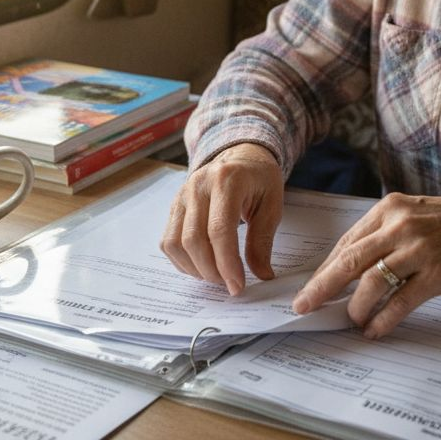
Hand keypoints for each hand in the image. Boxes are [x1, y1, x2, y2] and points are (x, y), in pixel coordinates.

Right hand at [160, 142, 283, 294]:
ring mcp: (181, 195)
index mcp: (227, 180)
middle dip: (211, 270)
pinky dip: (182, 261)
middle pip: (194, 239)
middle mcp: (198, 186)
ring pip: (175, 242)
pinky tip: (201, 266)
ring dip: (194, 268)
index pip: (220, 230)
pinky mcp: (174, 206)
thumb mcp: (272, 205)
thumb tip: (261, 275)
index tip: (238, 286)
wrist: (240, 155)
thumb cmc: (259, 180)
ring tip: (216, 276)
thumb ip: (263, 240)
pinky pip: (168, 241)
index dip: (227, 263)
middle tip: (229, 285)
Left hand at [292, 193, 440, 338]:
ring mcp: (419, 249)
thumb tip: (348, 270)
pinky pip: (400, 302)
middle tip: (304, 306)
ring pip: (372, 283)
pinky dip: (383, 319)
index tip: (310, 287)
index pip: (347, 242)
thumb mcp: (414, 215)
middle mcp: (401, 226)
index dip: (325, 269)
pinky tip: (374, 330)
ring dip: (356, 307)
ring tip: (351, 320)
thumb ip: (384, 235)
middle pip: (350, 261)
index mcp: (390, 209)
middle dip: (322, 287)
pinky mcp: (437, 273)